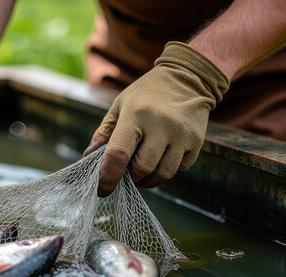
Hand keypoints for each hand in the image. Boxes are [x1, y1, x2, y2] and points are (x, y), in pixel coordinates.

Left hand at [84, 42, 228, 195]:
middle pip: (142, 169)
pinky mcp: (196, 141)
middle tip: (127, 170)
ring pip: (163, 174)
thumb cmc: (146, 95)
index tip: (102, 190)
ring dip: (149, 179)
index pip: (118, 154)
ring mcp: (181, 134)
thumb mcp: (120, 106)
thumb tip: (88, 158)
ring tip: (142, 170)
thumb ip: (104, 133)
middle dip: (131, 175)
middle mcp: (160, 124)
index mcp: (135, 115)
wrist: (187, 77)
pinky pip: (180, 169)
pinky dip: (167, 171)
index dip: (107, 177)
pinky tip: (162, 158)